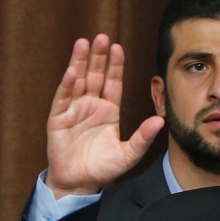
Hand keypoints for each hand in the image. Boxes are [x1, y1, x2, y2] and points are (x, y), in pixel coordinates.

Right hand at [45, 34, 163, 198]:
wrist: (80, 183)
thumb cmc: (104, 168)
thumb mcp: (129, 154)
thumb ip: (143, 138)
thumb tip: (161, 121)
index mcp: (108, 111)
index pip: (112, 82)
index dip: (115, 65)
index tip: (118, 47)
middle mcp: (91, 106)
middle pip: (95, 76)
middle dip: (98, 57)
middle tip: (101, 37)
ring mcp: (74, 111)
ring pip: (77, 81)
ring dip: (79, 62)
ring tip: (83, 43)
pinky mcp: (58, 120)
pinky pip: (63, 99)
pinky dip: (67, 85)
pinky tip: (72, 72)